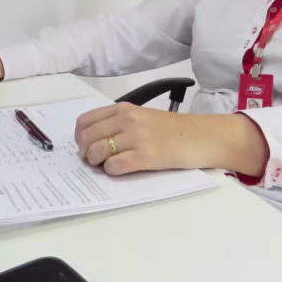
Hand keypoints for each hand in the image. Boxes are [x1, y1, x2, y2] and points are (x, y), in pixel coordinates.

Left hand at [74, 103, 270, 176]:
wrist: (202, 136)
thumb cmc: (173, 129)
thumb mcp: (143, 117)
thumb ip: (119, 123)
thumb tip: (94, 139)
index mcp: (124, 109)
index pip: (85, 121)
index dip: (80, 137)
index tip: (86, 146)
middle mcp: (127, 120)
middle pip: (87, 138)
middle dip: (85, 152)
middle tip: (95, 160)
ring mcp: (136, 137)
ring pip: (96, 152)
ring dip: (97, 163)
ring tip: (107, 165)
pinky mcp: (146, 156)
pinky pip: (114, 166)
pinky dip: (112, 171)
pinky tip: (121, 170)